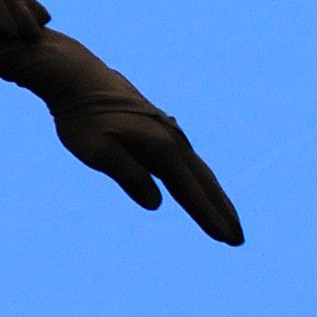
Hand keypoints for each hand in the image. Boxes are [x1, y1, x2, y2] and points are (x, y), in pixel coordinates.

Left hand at [16, 35, 244, 243]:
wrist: (78, 77)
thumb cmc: (83, 116)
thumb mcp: (97, 151)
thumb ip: (128, 176)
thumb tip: (156, 204)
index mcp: (160, 148)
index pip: (190, 192)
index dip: (208, 218)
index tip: (227, 240)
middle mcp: (172, 139)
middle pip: (204, 182)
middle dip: (222, 211)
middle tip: (238, 239)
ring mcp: (168, 132)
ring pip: (199, 171)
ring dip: (214, 196)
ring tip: (227, 219)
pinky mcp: (160, 128)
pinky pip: (188, 161)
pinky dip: (199, 180)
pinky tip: (199, 188)